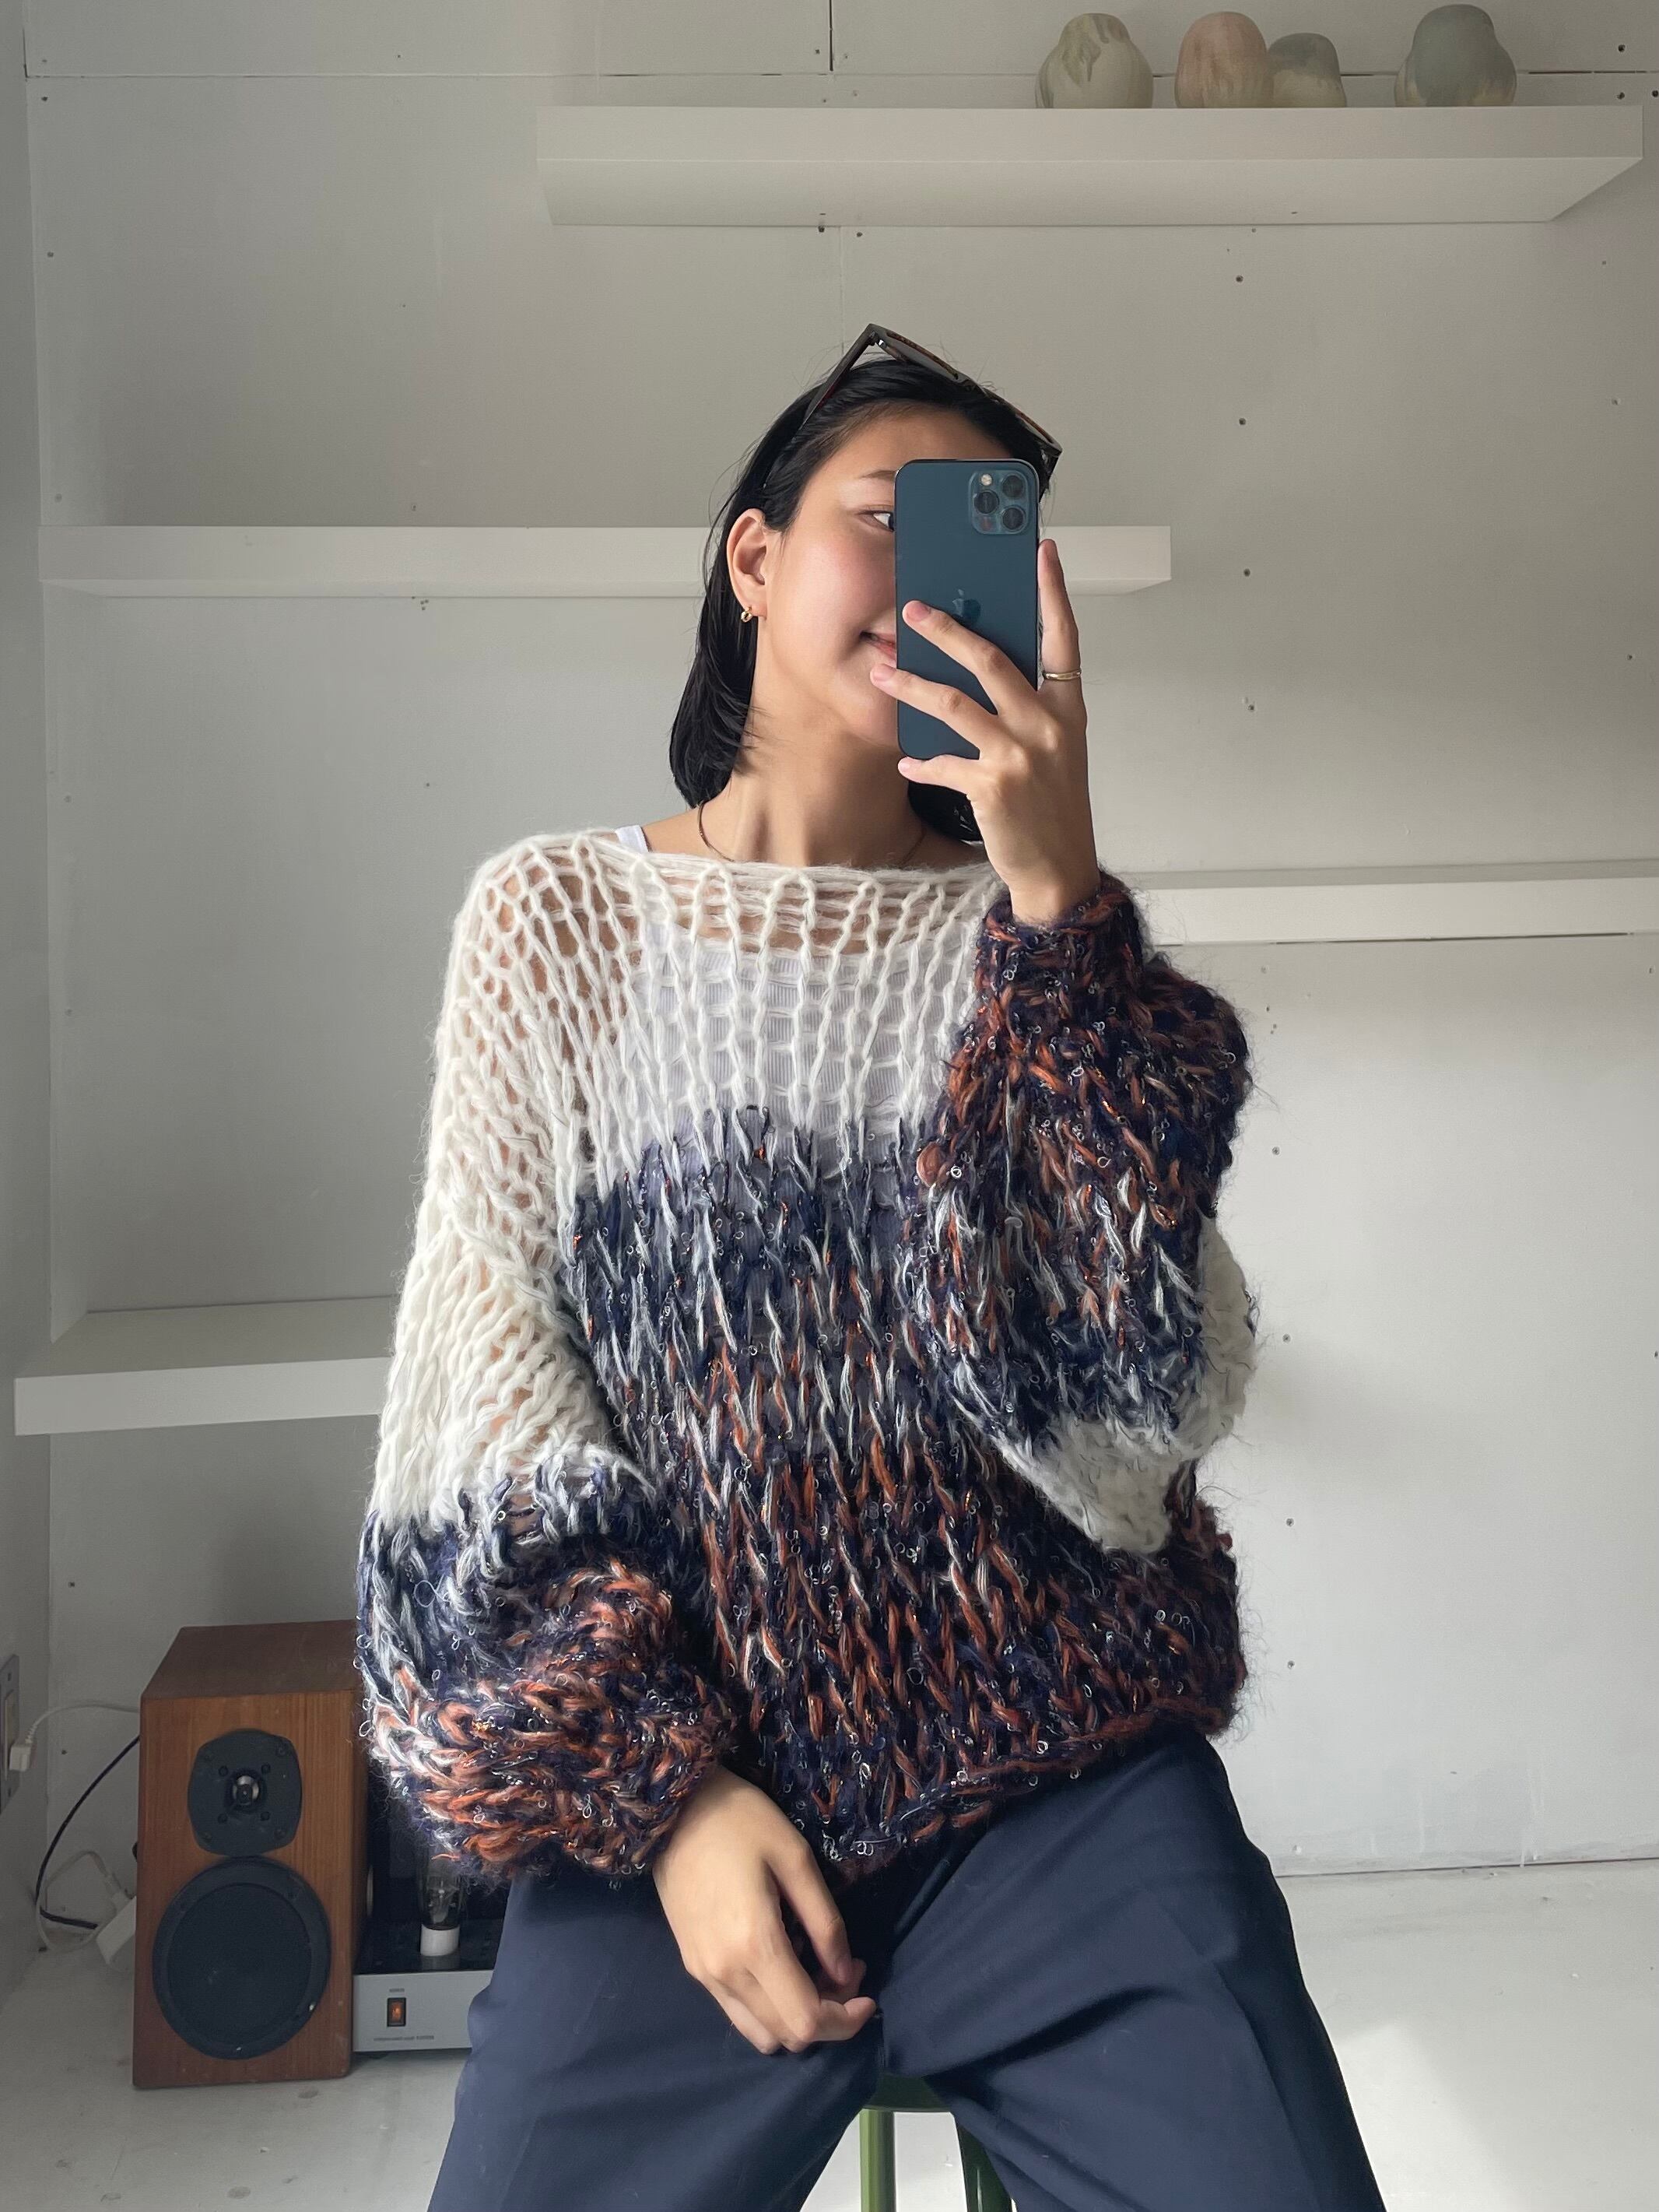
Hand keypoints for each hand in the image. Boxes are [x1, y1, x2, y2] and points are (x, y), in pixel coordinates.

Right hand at [651, 1764, 878, 2054]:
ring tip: (815, 1972)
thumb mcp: (796, 1858)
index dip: (846, 2021)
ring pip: (761, 2034)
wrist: (672, 1809)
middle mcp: (726, 1973)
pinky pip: (738, 2013)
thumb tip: (846, 1972)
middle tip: (845, 1970)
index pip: (806, 2021)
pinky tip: (783, 1967)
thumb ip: (825, 1922)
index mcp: (755, 1944)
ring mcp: (704, 1974)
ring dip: (797, 2018)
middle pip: (787, 2036)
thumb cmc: (741, 1821)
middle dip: (829, 2017)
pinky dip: (770, 2009)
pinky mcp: (693, 1967)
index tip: (867, 1993)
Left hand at [870, 534, 1101, 925]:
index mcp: (1067, 708)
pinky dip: (921, 761)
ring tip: (882, 672)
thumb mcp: (1058, 749)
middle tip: (913, 609)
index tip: (1041, 552)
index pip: (1064, 637)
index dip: (1053, 592)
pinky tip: (906, 759)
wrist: (1059, 870)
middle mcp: (1046, 725)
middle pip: (991, 658)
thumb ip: (1032, 708)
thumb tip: (986, 671)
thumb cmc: (1055, 808)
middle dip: (947, 630)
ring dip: (911, 686)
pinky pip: (942, 763)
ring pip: (954, 704)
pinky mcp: (991, 786)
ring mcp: (1019, 755)